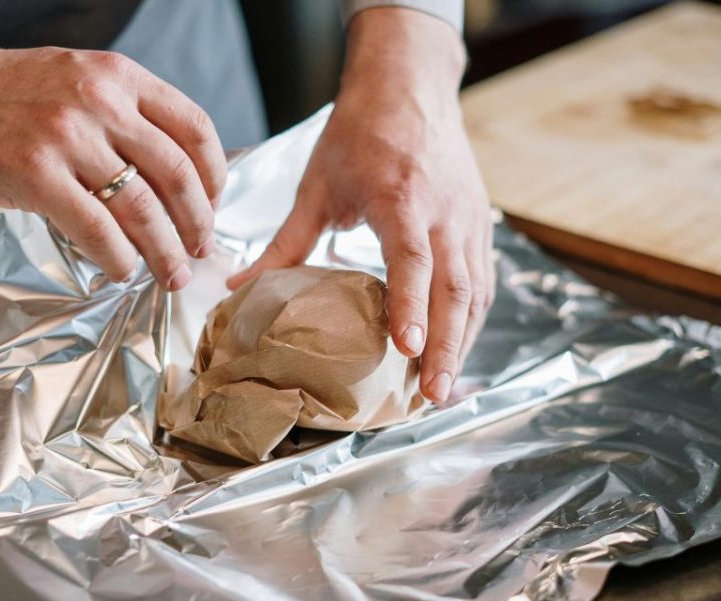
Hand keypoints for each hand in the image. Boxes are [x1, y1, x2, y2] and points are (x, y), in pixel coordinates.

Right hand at [0, 11, 226, 289]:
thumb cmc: (7, 91)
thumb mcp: (80, 79)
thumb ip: (125, 115)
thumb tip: (171, 177)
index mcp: (120, 77)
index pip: (195, 129)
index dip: (215, 177)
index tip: (213, 206)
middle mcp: (101, 101)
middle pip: (176, 174)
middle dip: (198, 223)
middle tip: (201, 250)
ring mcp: (67, 137)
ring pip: (141, 207)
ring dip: (164, 251)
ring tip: (172, 274)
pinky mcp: (34, 174)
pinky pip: (95, 228)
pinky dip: (118, 258)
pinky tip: (121, 270)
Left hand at [227, 9, 493, 402]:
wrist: (410, 85)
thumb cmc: (361, 132)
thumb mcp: (316, 184)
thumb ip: (285, 243)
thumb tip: (239, 288)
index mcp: (401, 197)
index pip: (413, 260)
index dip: (410, 306)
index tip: (405, 347)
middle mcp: (444, 212)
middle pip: (455, 288)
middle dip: (446, 345)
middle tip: (431, 394)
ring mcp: (468, 219)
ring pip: (475, 290)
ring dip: (462, 341)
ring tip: (443, 388)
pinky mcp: (478, 224)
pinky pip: (482, 280)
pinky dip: (472, 320)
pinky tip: (457, 350)